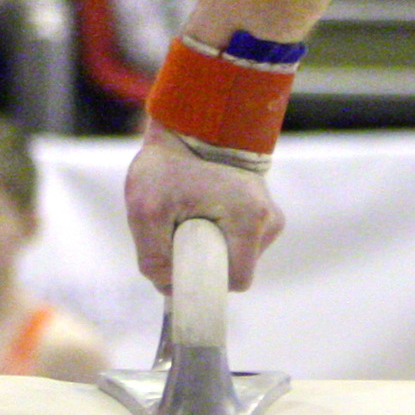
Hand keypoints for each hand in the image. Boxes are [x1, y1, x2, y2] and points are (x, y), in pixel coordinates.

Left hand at [123, 122, 282, 290]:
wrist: (188, 128)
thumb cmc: (167, 165)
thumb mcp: (146, 211)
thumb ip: (153, 258)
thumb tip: (169, 285)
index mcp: (250, 221)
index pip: (237, 280)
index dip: (207, 281)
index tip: (182, 266)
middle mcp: (268, 220)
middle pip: (235, 270)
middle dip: (205, 261)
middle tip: (178, 235)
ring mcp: (269, 216)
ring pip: (236, 256)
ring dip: (210, 247)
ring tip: (189, 217)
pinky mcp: (262, 211)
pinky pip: (238, 241)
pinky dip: (217, 235)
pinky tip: (202, 213)